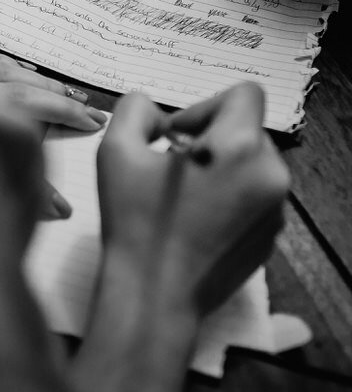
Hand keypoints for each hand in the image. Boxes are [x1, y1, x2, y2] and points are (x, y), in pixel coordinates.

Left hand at [0, 49, 105, 220]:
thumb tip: (59, 209)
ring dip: (27, 76)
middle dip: (53, 95)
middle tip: (87, 108)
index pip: (22, 107)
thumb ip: (11, 196)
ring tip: (58, 89)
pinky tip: (9, 70)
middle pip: (10, 81)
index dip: (60, 113)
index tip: (92, 123)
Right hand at [96, 84, 289, 315]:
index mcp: (239, 148)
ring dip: (218, 169)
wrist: (154, 296)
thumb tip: (155, 113)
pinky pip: (253, 199)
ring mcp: (276, 211)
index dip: (204, 105)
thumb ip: (134, 111)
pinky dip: (226, 199)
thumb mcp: (116, 152)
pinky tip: (191, 223)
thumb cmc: (134, 223)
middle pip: (247, 131)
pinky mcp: (270, 238)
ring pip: (251, 166)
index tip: (174, 136)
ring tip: (179, 198)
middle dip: (208, 140)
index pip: (244, 94)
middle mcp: (271, 175)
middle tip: (168, 167)